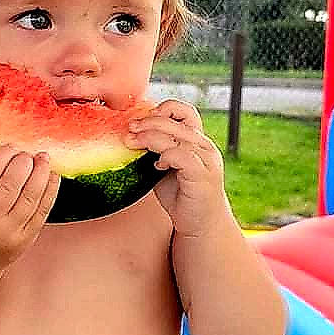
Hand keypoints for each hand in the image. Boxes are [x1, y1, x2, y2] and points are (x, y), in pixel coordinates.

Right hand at [0, 145, 60, 271]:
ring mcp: (10, 231)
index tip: (10, 146)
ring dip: (40, 174)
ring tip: (43, 158)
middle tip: (28, 153)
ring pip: (30, 197)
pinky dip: (50, 191)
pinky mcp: (27, 238)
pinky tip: (53, 177)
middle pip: (10, 185)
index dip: (1, 157)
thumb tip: (11, 151)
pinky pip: (42, 211)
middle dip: (23, 163)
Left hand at [125, 100, 229, 237]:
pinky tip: (157, 165)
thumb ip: (154, 150)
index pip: (183, 111)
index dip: (161, 110)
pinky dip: (167, 156)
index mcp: (196, 140)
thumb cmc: (180, 195)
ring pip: (178, 137)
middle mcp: (204, 146)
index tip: (138, 121)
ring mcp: (206, 160)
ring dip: (150, 137)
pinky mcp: (203, 176)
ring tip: (132, 143)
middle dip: (148, 122)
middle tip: (129, 129)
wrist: (201, 224)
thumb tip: (127, 135)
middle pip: (176, 121)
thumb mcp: (164, 167)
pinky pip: (183, 156)